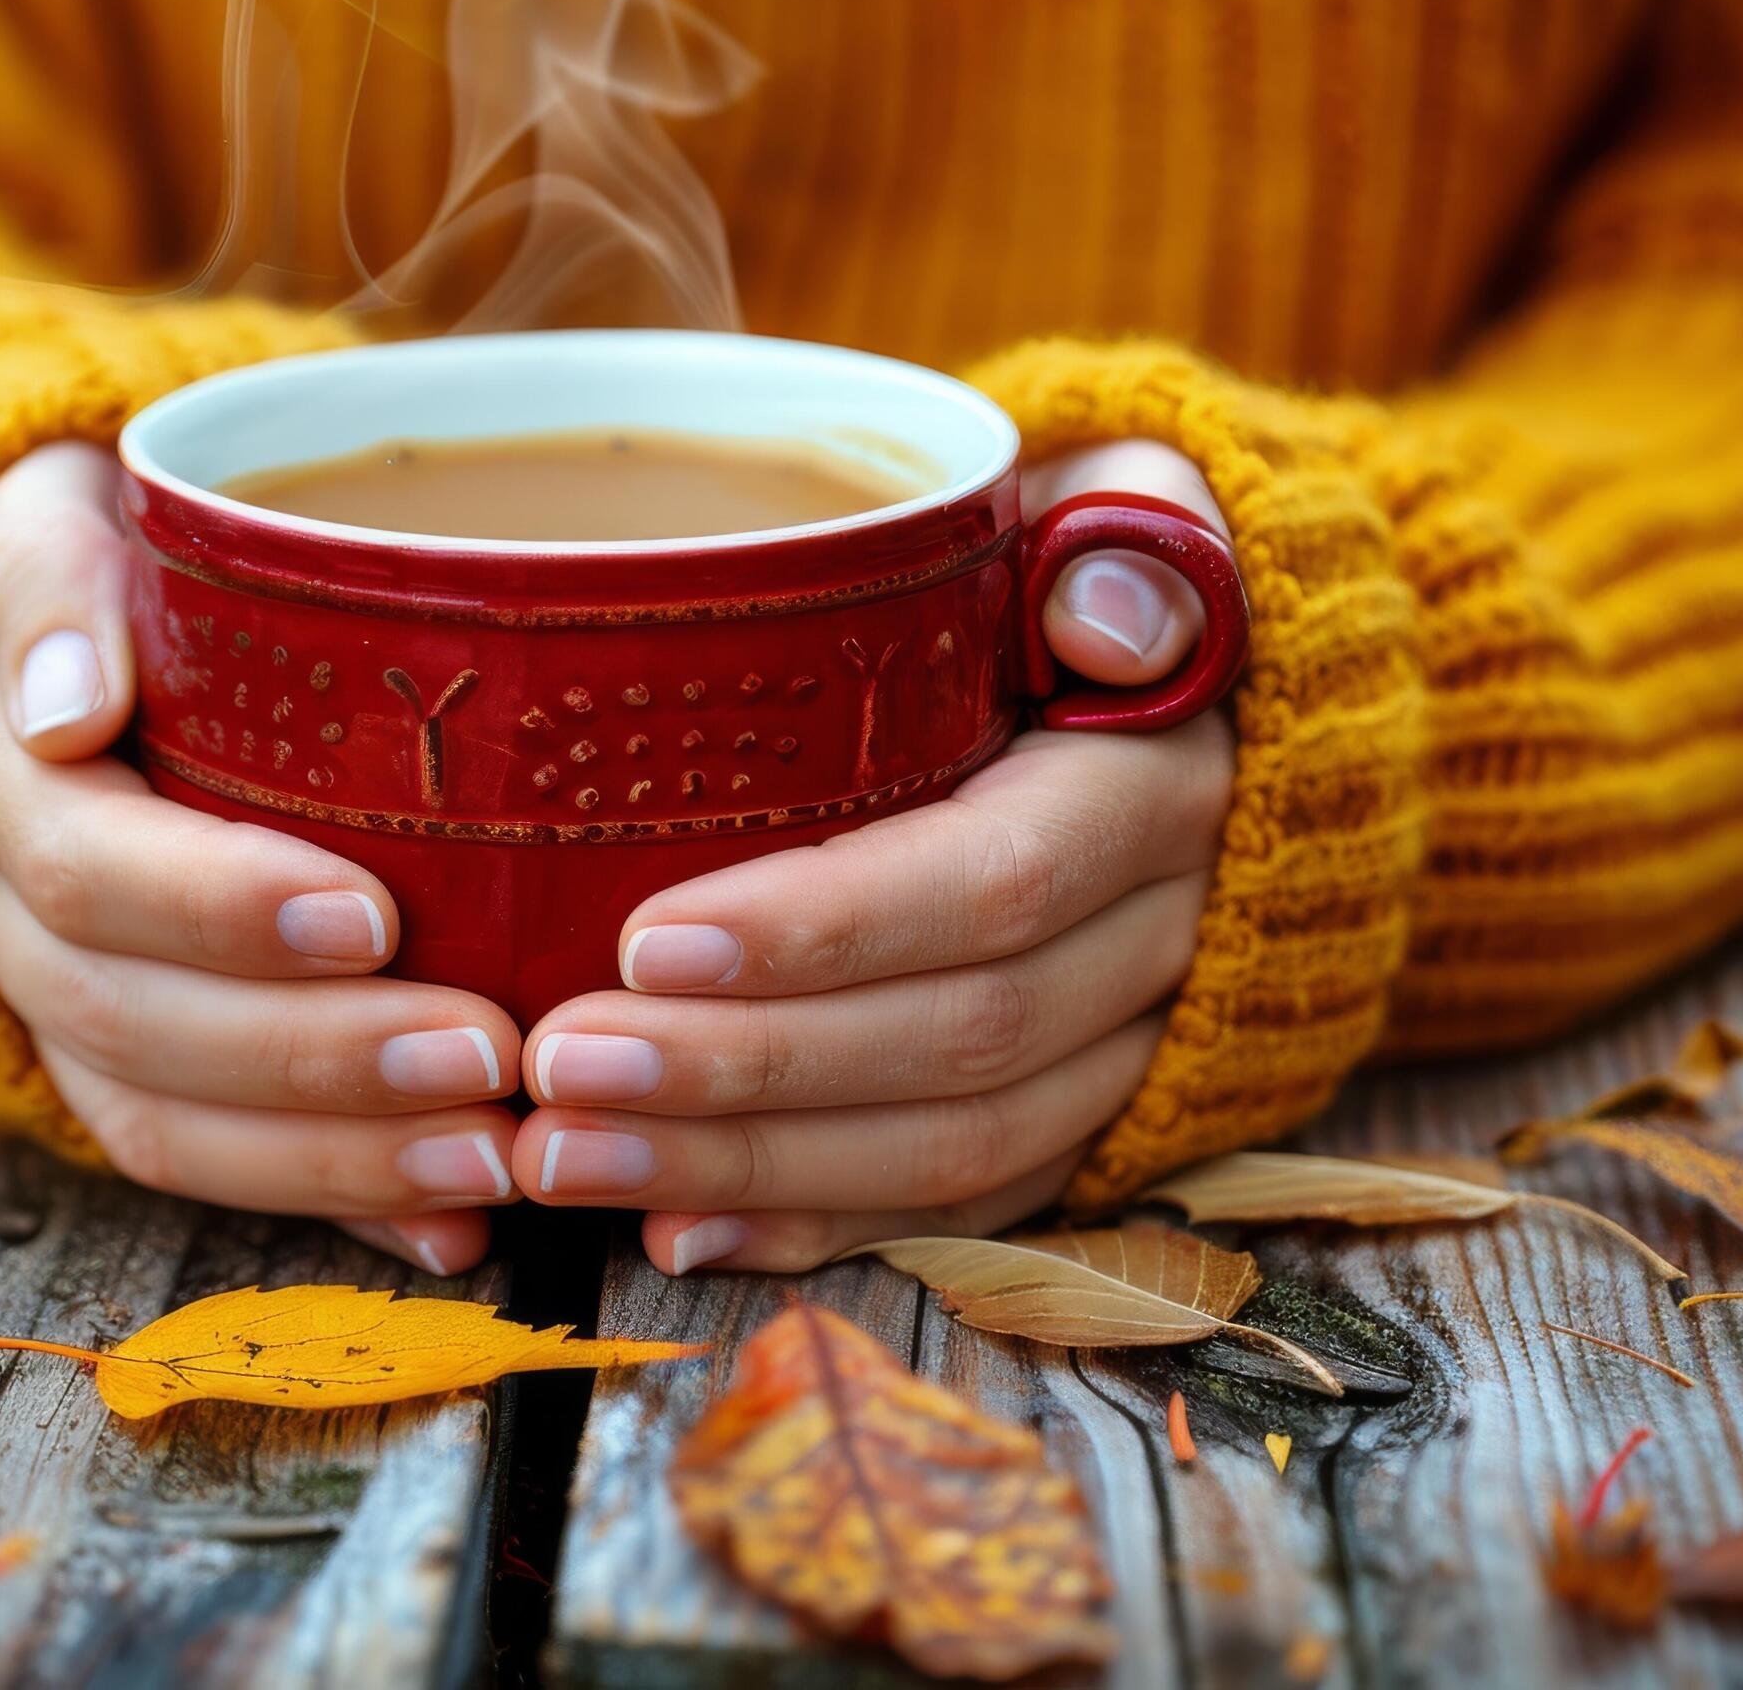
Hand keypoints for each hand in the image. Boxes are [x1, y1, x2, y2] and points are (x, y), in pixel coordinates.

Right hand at [0, 441, 521, 1275]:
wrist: (46, 622)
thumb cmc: (103, 541)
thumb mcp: (55, 504)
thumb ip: (51, 579)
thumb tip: (69, 710)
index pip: (85, 862)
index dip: (217, 904)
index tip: (372, 916)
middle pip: (124, 1012)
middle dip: (307, 1053)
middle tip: (483, 1057)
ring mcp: (45, 989)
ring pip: (150, 1111)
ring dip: (322, 1154)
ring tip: (485, 1160)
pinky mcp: (110, 1053)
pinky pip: (191, 1154)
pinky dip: (320, 1200)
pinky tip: (443, 1230)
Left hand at [507, 439, 1237, 1271]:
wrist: (1184, 684)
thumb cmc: (1076, 569)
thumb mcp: (1123, 506)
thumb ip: (1119, 545)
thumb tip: (1108, 612)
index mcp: (1152, 778)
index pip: (992, 879)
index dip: (824, 928)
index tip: (642, 941)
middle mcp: (1163, 931)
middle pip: (955, 1039)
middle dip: (743, 1071)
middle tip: (557, 1069)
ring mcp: (1129, 1040)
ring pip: (951, 1144)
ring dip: (748, 1168)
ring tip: (568, 1159)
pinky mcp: (1083, 1115)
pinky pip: (958, 1204)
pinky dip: (813, 1227)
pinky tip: (672, 1235)